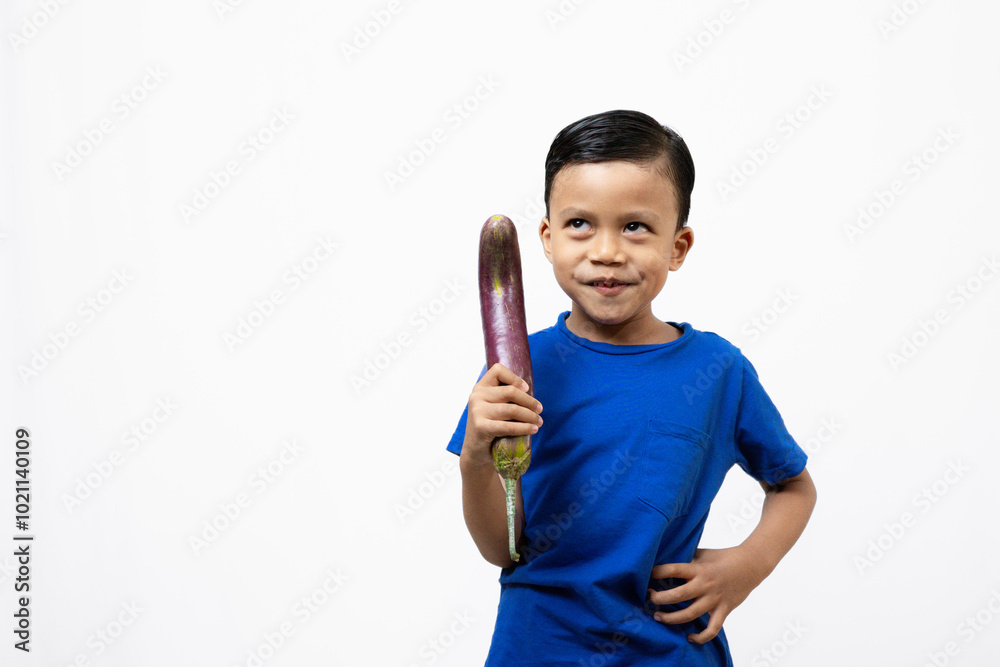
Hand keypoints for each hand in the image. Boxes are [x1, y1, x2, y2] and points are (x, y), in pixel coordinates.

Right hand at [461, 363, 542, 468]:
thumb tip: (530, 393)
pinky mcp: (480, 427)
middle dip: (529, 401)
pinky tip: (533, 429)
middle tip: (539, 410)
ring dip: (530, 416)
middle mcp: (476, 396)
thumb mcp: (494, 407)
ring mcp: (477, 411)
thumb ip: (506, 398)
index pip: (497, 371)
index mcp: (480, 387)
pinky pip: (508, 426)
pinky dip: (524, 428)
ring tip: (539, 422)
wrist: (476, 451)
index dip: (515, 378)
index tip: (527, 389)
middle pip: (510, 392)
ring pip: (512, 409)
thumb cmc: (490, 427)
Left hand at [647, 546, 765, 643]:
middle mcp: (705, 585)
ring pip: (690, 614)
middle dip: (659, 598)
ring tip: (658, 617)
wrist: (751, 565)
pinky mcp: (724, 610)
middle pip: (678, 595)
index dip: (658, 572)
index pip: (673, 569)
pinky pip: (712, 629)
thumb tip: (666, 559)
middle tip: (649, 598)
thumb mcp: (703, 554)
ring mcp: (714, 599)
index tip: (647, 575)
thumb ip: (687, 559)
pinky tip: (689, 638)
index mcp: (698, 569)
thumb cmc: (724, 557)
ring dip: (671, 618)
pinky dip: (701, 637)